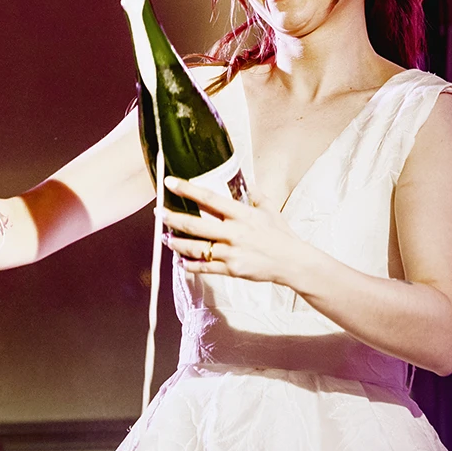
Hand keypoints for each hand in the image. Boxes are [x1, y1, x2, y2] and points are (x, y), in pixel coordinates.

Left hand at [162, 176, 310, 285]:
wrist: (292, 262)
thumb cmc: (281, 234)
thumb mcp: (269, 209)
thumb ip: (255, 194)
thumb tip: (244, 180)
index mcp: (242, 214)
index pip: (209, 198)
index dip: (188, 189)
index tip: (171, 182)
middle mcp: (234, 233)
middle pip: (195, 225)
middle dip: (173, 219)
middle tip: (159, 213)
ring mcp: (231, 253)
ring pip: (196, 248)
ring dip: (177, 243)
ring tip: (166, 238)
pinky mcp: (231, 270)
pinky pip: (205, 268)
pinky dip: (190, 264)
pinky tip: (181, 261)